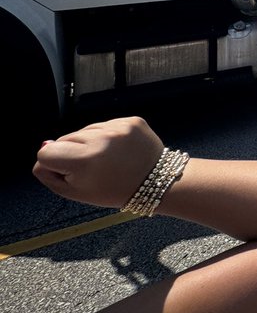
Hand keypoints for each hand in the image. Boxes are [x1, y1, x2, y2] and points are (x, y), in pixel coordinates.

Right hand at [32, 116, 162, 208]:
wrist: (156, 181)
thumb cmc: (113, 191)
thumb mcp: (75, 192)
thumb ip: (50, 173)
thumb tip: (44, 145)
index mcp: (85, 161)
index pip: (46, 152)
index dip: (55, 164)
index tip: (71, 173)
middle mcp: (101, 140)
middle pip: (65, 139)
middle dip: (73, 153)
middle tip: (93, 169)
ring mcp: (118, 127)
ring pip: (86, 130)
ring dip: (91, 143)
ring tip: (107, 159)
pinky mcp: (131, 120)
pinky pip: (106, 125)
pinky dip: (108, 136)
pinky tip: (118, 150)